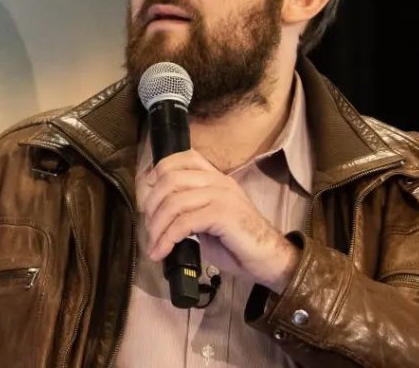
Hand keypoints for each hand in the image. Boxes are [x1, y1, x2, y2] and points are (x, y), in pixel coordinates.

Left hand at [138, 149, 299, 293]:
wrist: (270, 259)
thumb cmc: (239, 243)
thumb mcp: (209, 220)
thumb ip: (189, 210)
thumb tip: (159, 215)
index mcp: (216, 178)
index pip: (183, 158)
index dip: (159, 171)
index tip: (148, 194)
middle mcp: (218, 181)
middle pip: (171, 178)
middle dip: (152, 205)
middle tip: (149, 228)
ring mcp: (222, 195)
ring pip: (174, 201)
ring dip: (157, 226)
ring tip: (154, 245)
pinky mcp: (224, 214)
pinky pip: (184, 223)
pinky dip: (167, 239)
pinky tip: (162, 252)